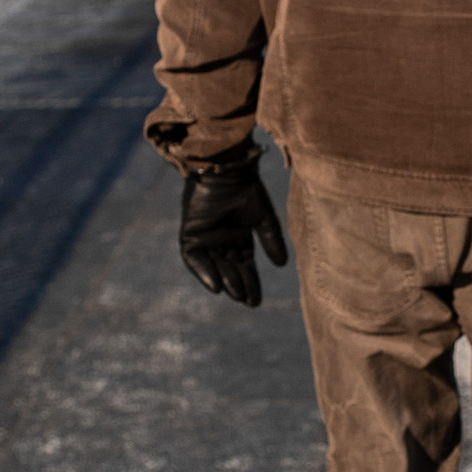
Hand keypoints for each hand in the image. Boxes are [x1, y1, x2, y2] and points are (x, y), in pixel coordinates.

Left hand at [179, 148, 287, 306]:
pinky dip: (203, 272)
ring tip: (237, 294)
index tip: (256, 302)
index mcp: (238, 237)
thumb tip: (281, 266)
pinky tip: (216, 286)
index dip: (250, 283)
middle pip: (230, 269)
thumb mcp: (263, 219)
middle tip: (248, 301)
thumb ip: (270, 241)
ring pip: (214, 266)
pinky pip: (193, 258)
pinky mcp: (190, 233)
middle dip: (239, 285)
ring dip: (225, 281)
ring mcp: (205, 237)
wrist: (228, 169)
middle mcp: (221, 240)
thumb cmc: (247, 189)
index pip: (244, 266)